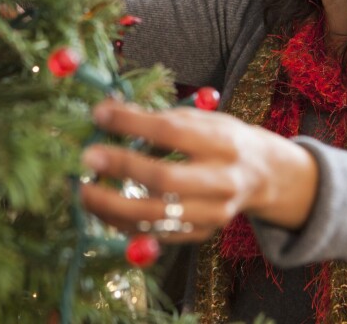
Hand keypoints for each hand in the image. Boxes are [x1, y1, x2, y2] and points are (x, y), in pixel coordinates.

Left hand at [79, 99, 319, 242]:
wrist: (262, 176)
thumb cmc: (223, 141)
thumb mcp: (202, 120)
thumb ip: (159, 118)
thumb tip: (107, 111)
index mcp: (223, 143)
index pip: (172, 132)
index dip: (132, 123)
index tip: (99, 115)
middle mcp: (221, 181)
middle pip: (164, 179)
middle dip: (121, 167)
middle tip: (88, 157)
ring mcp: (212, 214)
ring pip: (155, 216)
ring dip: (111, 204)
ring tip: (84, 190)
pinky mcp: (201, 235)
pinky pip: (154, 234)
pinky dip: (122, 222)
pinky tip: (103, 208)